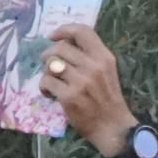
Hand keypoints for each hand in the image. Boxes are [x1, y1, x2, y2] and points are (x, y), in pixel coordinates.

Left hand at [39, 24, 137, 152]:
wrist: (112, 127)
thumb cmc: (108, 99)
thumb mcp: (107, 72)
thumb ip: (91, 56)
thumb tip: (63, 42)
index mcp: (104, 57)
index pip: (82, 31)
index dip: (64, 29)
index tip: (53, 36)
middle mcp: (93, 66)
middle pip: (60, 47)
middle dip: (49, 55)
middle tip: (50, 65)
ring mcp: (80, 81)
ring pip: (51, 64)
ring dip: (46, 72)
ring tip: (52, 81)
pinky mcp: (69, 96)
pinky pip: (46, 82)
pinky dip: (44, 87)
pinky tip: (51, 94)